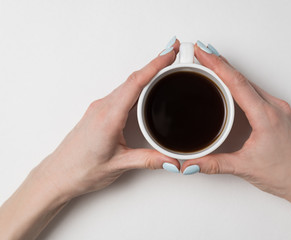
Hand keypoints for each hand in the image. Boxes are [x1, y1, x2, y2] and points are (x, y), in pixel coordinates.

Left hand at [34, 39, 180, 200]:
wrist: (58, 175)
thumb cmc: (81, 169)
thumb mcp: (119, 165)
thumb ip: (148, 160)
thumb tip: (171, 160)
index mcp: (109, 117)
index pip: (136, 83)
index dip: (155, 65)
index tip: (169, 53)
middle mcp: (103, 107)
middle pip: (133, 79)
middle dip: (155, 64)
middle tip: (173, 55)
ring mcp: (100, 108)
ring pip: (127, 84)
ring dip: (146, 74)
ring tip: (164, 68)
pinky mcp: (99, 112)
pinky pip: (121, 93)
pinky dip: (137, 85)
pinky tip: (145, 88)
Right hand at [183, 43, 290, 200]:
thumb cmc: (286, 174)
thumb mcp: (245, 167)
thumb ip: (214, 164)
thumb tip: (192, 163)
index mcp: (266, 116)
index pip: (237, 83)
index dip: (217, 65)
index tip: (203, 53)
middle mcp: (275, 108)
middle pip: (243, 78)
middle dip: (220, 64)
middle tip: (201, 54)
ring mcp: (279, 109)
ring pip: (251, 84)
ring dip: (231, 74)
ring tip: (212, 66)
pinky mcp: (280, 114)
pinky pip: (258, 92)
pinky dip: (241, 85)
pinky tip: (232, 86)